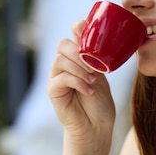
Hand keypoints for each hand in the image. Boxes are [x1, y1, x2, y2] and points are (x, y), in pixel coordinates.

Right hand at [47, 21, 115, 141]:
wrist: (96, 126)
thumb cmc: (100, 102)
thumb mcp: (102, 75)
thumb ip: (97, 57)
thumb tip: (102, 38)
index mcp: (77, 57)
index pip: (72, 34)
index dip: (78, 29)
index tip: (92, 36)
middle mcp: (65, 64)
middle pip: (62, 44)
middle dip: (79, 52)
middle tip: (93, 66)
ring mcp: (57, 76)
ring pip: (60, 60)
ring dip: (79, 69)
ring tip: (92, 81)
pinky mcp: (53, 90)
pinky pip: (61, 78)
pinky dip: (77, 82)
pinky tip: (88, 91)